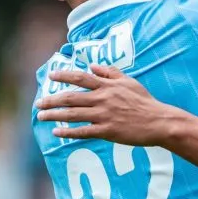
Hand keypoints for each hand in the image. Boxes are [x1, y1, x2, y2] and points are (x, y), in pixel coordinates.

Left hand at [36, 64, 171, 144]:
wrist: (159, 122)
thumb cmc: (145, 102)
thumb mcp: (130, 81)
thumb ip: (110, 73)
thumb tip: (94, 66)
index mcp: (107, 86)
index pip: (80, 78)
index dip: (64, 76)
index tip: (51, 76)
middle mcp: (102, 99)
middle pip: (71, 97)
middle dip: (52, 100)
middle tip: (38, 103)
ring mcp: (104, 115)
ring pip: (73, 114)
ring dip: (55, 115)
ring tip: (41, 116)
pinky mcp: (107, 131)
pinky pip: (83, 131)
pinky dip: (69, 132)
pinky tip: (57, 132)